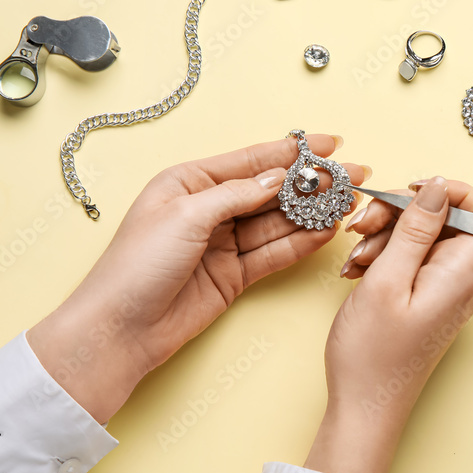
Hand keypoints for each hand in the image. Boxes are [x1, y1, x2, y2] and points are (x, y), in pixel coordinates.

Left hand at [28, 135, 367, 422]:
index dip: (292, 152)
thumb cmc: (137, 265)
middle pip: (271, 191)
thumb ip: (237, 194)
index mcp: (189, 183)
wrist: (121, 329)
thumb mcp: (187, 215)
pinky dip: (300, 243)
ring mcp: (224, 243)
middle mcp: (209, 209)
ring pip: (277, 222)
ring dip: (312, 213)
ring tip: (348, 203)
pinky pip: (274, 252)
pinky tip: (326, 233)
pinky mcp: (235, 274)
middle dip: (312, 184)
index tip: (329, 144)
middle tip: (351, 177)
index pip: (250, 161)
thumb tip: (280, 177)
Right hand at [304, 177, 472, 472]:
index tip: (412, 191)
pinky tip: (357, 270)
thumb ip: (416, 228)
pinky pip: (413, 260)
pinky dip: (384, 256)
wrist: (364, 407)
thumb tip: (438, 187)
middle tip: (362, 225)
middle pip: (447, 219)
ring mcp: (446, 289)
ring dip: (386, 236)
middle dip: (402, 213)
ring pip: (424, 237)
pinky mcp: (427, 298)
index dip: (454, 192)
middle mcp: (463, 278)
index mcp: (463, 272)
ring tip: (355, 259)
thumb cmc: (373, 353)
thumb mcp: (388, 279)